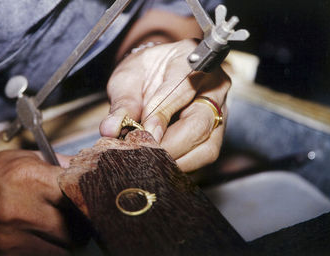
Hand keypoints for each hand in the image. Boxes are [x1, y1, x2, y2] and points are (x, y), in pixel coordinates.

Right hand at [0, 150, 80, 254]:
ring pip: (63, 249)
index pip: (78, 194)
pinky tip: (42, 235)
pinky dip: (50, 249)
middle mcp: (20, 210)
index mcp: (28, 179)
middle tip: (76, 215)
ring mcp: (12, 239)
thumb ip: (59, 166)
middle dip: (80, 223)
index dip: (88, 197)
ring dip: (66, 240)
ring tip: (56, 225)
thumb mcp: (23, 159)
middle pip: (74, 228)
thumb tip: (87, 171)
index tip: (91, 198)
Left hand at [100, 39, 230, 171]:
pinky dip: (179, 164)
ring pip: (207, 147)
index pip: (182, 89)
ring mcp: (219, 112)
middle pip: (199, 124)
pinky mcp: (215, 133)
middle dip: (169, 146)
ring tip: (148, 160)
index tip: (142, 133)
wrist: (155, 73)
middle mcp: (213, 86)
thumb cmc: (144, 72)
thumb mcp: (128, 78)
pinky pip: (203, 156)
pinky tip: (158, 162)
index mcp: (192, 59)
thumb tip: (111, 130)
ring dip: (175, 160)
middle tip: (142, 155)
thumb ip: (123, 103)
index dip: (161, 114)